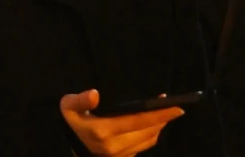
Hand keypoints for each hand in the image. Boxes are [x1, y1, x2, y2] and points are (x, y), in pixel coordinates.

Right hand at [60, 90, 182, 156]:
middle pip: (147, 131)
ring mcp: (121, 154)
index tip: (176, 107)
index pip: (137, 121)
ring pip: (149, 140)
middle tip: (174, 107)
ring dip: (160, 127)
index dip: (158, 115)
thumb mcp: (68, 107)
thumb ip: (80, 100)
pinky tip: (154, 124)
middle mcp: (115, 146)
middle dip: (163, 119)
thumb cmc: (72, 122)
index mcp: (103, 131)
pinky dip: (153, 134)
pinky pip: (145, 146)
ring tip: (166, 113)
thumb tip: (95, 94)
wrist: (72, 147)